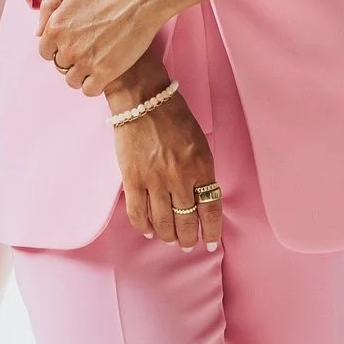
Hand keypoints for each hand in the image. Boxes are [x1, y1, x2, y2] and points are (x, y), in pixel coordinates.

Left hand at [38, 0, 169, 95]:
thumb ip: (49, 7)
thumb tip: (38, 32)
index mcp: (55, 27)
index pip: (45, 51)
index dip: (59, 48)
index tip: (74, 43)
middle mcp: (66, 47)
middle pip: (60, 66)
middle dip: (72, 60)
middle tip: (90, 50)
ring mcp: (85, 61)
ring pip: (73, 81)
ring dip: (82, 74)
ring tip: (97, 62)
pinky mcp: (105, 72)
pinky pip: (90, 90)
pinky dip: (94, 85)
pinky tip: (104, 73)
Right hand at [113, 84, 223, 248]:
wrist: (143, 99)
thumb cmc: (174, 117)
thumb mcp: (199, 143)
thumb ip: (201, 171)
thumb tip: (200, 199)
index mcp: (201, 167)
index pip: (210, 209)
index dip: (211, 231)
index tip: (209, 241)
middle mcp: (180, 177)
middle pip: (186, 221)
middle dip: (188, 238)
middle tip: (187, 244)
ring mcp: (155, 180)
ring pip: (163, 222)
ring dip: (168, 236)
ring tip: (170, 239)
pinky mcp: (132, 178)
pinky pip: (138, 213)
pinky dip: (144, 226)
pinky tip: (149, 230)